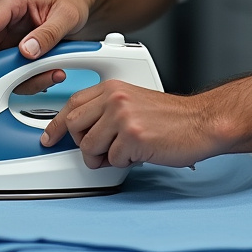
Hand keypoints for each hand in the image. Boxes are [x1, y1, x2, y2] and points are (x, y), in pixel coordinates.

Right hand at [0, 0, 92, 89]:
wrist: (81, 4)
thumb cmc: (72, 1)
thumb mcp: (67, 16)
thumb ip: (48, 34)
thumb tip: (26, 51)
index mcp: (11, 1)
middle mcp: (2, 16)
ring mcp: (4, 33)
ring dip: (10, 78)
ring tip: (44, 79)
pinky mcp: (10, 47)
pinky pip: (6, 69)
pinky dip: (22, 79)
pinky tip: (43, 78)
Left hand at [41, 81, 214, 169]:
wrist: (201, 122)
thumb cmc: (172, 118)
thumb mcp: (134, 103)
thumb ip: (107, 112)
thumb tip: (81, 132)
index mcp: (113, 88)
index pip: (72, 103)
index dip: (57, 124)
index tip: (50, 137)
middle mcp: (115, 98)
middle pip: (74, 125)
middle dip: (82, 144)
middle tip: (101, 150)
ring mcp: (122, 116)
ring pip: (88, 147)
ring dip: (104, 157)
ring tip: (125, 152)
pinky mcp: (132, 136)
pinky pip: (112, 160)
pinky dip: (124, 163)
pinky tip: (140, 153)